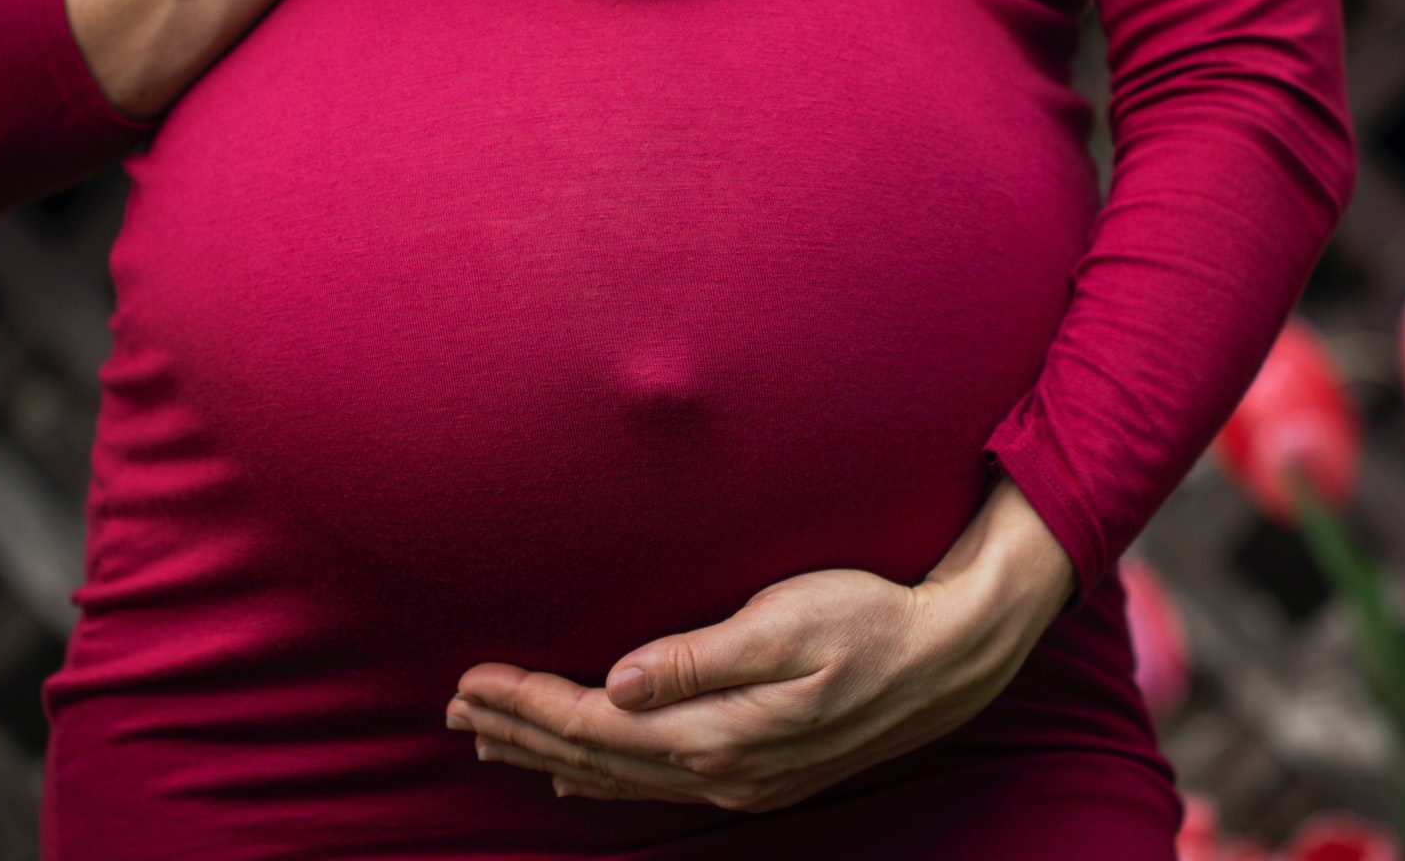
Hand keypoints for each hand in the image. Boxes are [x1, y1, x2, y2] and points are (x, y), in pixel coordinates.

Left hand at [447, 477, 1076, 811]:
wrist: (950, 657)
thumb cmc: (872, 619)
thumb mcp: (787, 621)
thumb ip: (698, 657)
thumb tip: (618, 683)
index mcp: (722, 733)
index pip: (596, 726)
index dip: (528, 704)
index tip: (471, 679)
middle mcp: (724, 771)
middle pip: (596, 758)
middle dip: (520, 731)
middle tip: (454, 708)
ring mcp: (743, 781)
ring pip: (620, 778)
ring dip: (550, 754)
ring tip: (491, 740)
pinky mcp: (759, 773)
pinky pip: (656, 784)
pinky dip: (603, 774)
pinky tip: (576, 769)